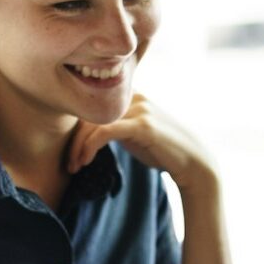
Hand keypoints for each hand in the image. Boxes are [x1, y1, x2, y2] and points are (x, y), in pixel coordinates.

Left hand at [67, 94, 215, 194]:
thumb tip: (88, 131)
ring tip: (75, 167)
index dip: (77, 131)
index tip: (72, 155)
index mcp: (131, 96)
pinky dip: (90, 147)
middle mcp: (135, 97)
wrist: (194, 163)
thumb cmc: (163, 151)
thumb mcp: (135, 133)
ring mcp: (140, 109)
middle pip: (90, 114)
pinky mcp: (142, 125)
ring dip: (79, 147)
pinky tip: (86, 161)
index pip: (93, 108)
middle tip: (69, 165)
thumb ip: (116, 125)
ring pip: (94, 123)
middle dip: (75, 141)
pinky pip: (104, 132)